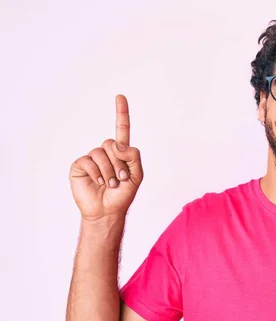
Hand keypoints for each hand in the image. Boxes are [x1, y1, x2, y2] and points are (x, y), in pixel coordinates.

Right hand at [69, 95, 143, 221]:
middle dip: (119, 163)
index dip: (121, 113)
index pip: (121, 129)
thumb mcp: (137, 175)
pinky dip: (97, 173)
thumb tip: (118, 144)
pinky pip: (88, 161)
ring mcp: (91, 158)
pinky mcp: (80, 166)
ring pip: (101, 153)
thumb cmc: (123, 194)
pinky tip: (99, 182)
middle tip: (120, 178)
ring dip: (109, 170)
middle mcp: (105, 152)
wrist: (108, 211)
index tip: (120, 96)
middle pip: (112, 144)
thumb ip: (133, 156)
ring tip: (111, 183)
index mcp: (120, 153)